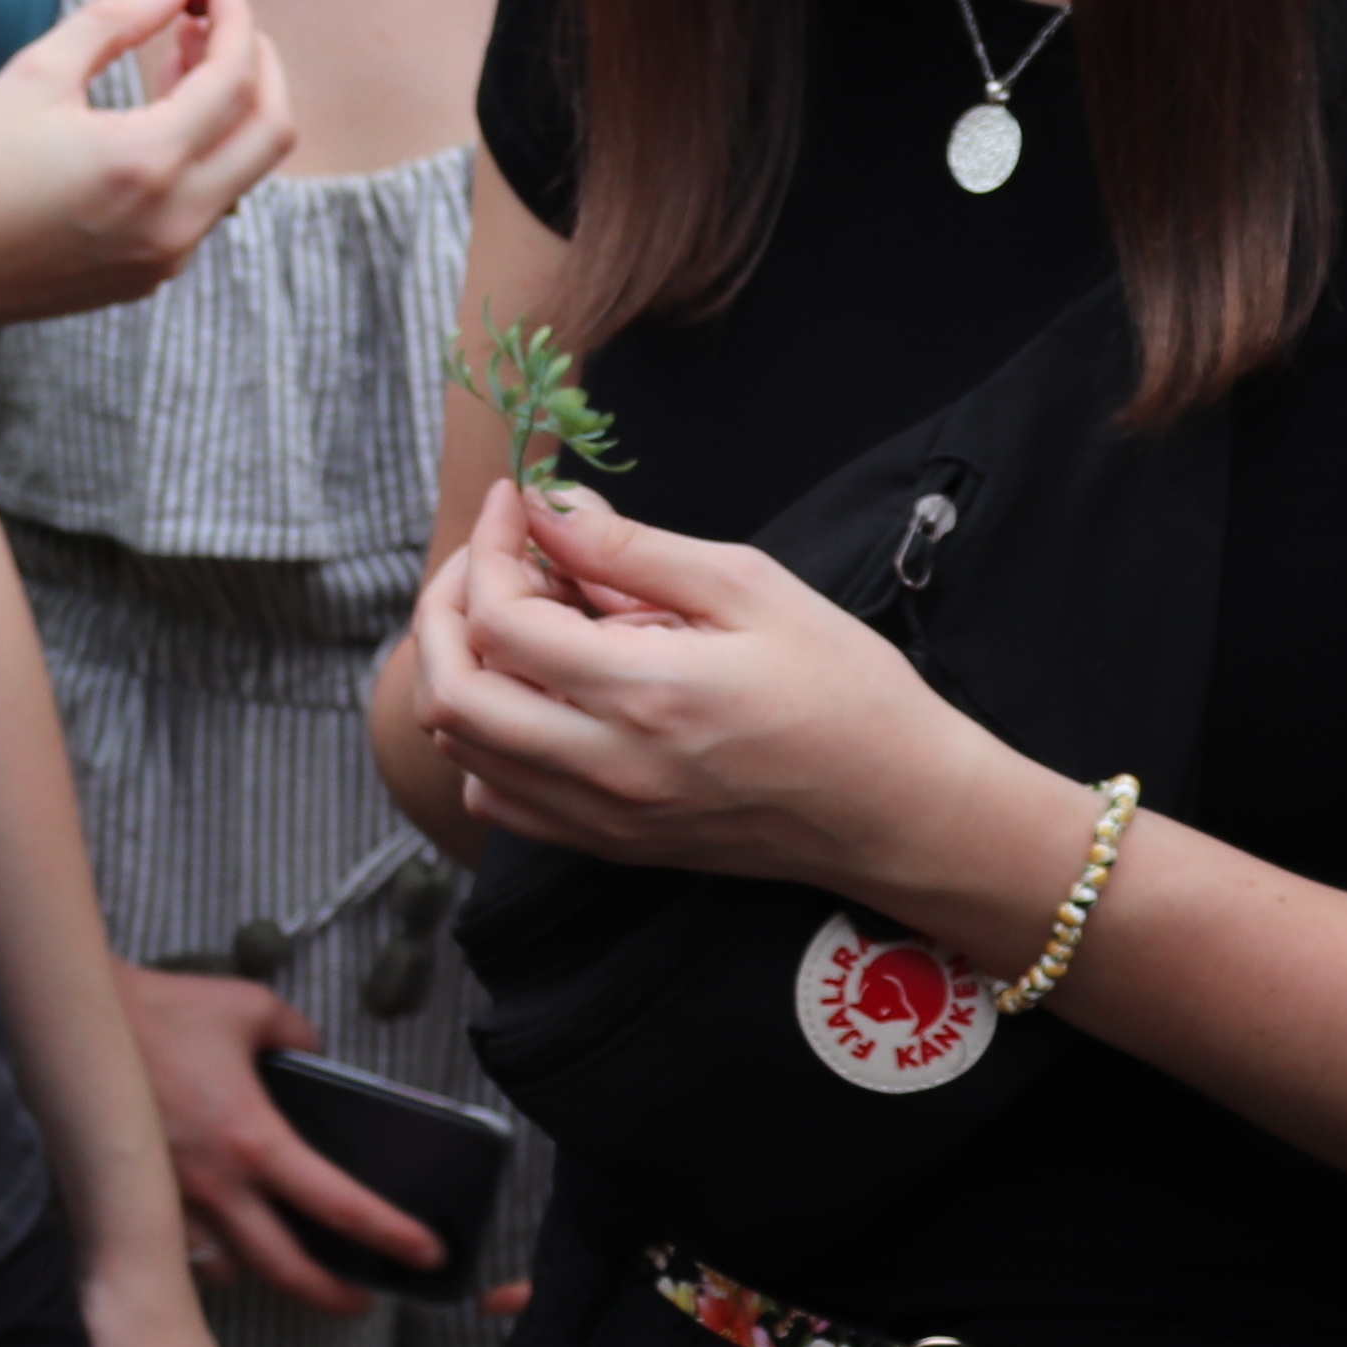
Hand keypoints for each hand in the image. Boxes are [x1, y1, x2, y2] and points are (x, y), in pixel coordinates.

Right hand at [0, 0, 300, 337]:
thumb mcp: (33, 74)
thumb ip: (115, 21)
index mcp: (145, 164)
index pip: (233, 80)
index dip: (237, 21)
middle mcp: (173, 220)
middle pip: (269, 134)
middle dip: (258, 66)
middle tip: (221, 23)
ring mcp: (165, 257)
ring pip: (240, 172)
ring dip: (228, 109)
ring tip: (179, 56)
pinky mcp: (148, 278)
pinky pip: (204, 204)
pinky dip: (200, 152)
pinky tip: (156, 117)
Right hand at [121, 963, 438, 1315]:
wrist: (85, 1025)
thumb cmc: (168, 1013)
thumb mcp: (253, 1008)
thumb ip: (298, 1035)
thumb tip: (313, 1054)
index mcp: (255, 1141)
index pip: (339, 1205)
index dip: (390, 1235)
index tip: (425, 1254)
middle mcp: (219, 1188)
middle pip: (289, 1272)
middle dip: (335, 1297)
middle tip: (364, 1299)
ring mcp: (176, 1204)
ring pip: (233, 1273)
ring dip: (268, 1276)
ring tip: (292, 1265)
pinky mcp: (143, 1203)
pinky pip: (188, 1253)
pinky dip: (214, 1256)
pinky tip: (227, 1239)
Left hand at [407, 478, 1070, 939]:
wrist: (899, 811)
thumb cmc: (846, 690)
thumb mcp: (751, 588)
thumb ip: (633, 550)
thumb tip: (544, 508)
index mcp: (644, 695)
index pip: (498, 621)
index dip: (490, 547)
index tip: (518, 502)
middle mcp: (605, 769)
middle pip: (450, 692)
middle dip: (447, 604)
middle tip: (496, 552)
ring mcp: (602, 818)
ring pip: (462, 748)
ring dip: (464, 667)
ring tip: (524, 613)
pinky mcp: (611, 844)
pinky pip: (502, 798)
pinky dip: (488, 736)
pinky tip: (540, 688)